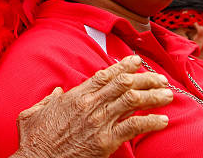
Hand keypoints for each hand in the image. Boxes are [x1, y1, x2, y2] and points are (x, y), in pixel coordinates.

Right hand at [10, 55, 171, 157]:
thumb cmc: (34, 139)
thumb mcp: (34, 112)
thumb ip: (49, 99)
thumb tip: (58, 92)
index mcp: (75, 96)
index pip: (104, 75)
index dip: (123, 66)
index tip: (136, 61)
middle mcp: (90, 105)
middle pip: (124, 84)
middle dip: (145, 78)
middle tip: (159, 78)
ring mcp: (99, 122)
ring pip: (132, 101)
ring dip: (153, 96)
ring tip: (168, 94)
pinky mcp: (105, 141)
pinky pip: (133, 127)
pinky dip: (150, 122)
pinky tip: (163, 120)